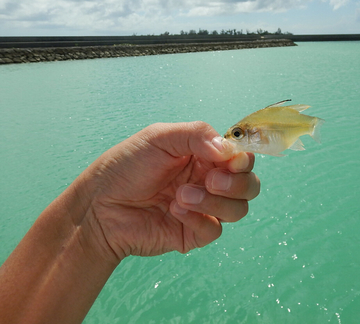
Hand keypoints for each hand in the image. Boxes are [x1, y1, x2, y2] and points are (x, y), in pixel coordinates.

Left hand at [76, 121, 259, 259]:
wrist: (100, 206)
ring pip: (238, 209)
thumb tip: (229, 150)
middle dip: (236, 183)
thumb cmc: (127, 166)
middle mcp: (210, 181)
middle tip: (210, 180)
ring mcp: (204, 209)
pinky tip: (174, 211)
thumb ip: (197, 135)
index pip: (241, 158)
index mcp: (205, 156)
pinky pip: (214, 230)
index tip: (231, 161)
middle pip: (249, 185)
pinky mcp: (194, 233)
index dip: (243, 160)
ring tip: (180, 196)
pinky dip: (198, 219)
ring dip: (214, 201)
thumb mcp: (160, 137)